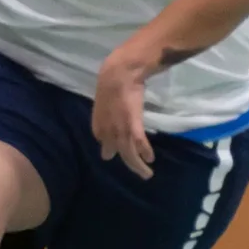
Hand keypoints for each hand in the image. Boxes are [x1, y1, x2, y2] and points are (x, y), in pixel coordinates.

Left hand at [92, 49, 155, 179]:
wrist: (118, 75)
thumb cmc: (110, 83)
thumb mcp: (102, 102)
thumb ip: (105, 116)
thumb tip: (110, 119)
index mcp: (98, 127)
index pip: (106, 146)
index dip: (114, 150)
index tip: (121, 153)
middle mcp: (108, 133)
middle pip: (118, 154)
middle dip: (129, 164)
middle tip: (140, 172)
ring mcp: (120, 131)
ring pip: (129, 155)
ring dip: (139, 166)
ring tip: (147, 174)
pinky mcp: (133, 127)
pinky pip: (140, 145)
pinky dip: (145, 153)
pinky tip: (150, 158)